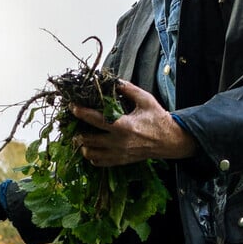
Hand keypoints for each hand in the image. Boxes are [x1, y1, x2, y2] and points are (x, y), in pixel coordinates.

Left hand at [71, 79, 198, 167]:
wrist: (170, 140)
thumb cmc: (157, 118)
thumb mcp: (145, 99)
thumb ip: (128, 89)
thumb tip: (112, 80)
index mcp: (124, 125)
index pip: (96, 119)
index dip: (81, 112)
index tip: (72, 107)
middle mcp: (119, 142)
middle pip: (88, 140)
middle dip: (77, 131)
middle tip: (74, 123)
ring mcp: (118, 154)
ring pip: (90, 154)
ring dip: (83, 145)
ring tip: (81, 136)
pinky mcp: (120, 161)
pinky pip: (99, 162)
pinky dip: (92, 156)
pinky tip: (92, 147)